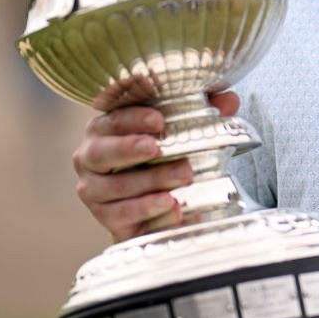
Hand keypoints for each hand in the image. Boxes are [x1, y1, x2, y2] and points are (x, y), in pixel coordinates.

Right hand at [71, 91, 239, 241]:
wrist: (149, 207)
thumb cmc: (159, 159)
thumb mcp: (179, 133)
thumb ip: (201, 112)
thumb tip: (228, 99)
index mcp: (104, 130)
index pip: (112, 120)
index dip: (133, 119)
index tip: (159, 120)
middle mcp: (90, 159)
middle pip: (101, 153)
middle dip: (128, 149)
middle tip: (156, 147)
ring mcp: (93, 191)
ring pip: (115, 187)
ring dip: (149, 182)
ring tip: (182, 176)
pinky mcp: (105, 218)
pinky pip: (123, 215)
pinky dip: (149, 210)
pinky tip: (172, 205)